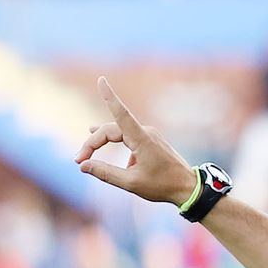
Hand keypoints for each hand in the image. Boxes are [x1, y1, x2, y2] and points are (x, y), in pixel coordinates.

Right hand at [75, 76, 196, 206]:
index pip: (121, 114)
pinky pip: (129, 136)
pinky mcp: (151, 141)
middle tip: (79, 160)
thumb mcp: (131, 183)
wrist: (188, 187)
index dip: (109, 97)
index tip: (101, 80)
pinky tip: (107, 143)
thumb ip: (106, 173)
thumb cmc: (162, 186)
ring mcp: (149, 135)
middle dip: (93, 142)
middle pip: (111, 130)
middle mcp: (145, 132)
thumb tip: (84, 166)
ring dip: (102, 139)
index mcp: (142, 139)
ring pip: (119, 132)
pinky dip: (116, 140)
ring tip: (87, 141)